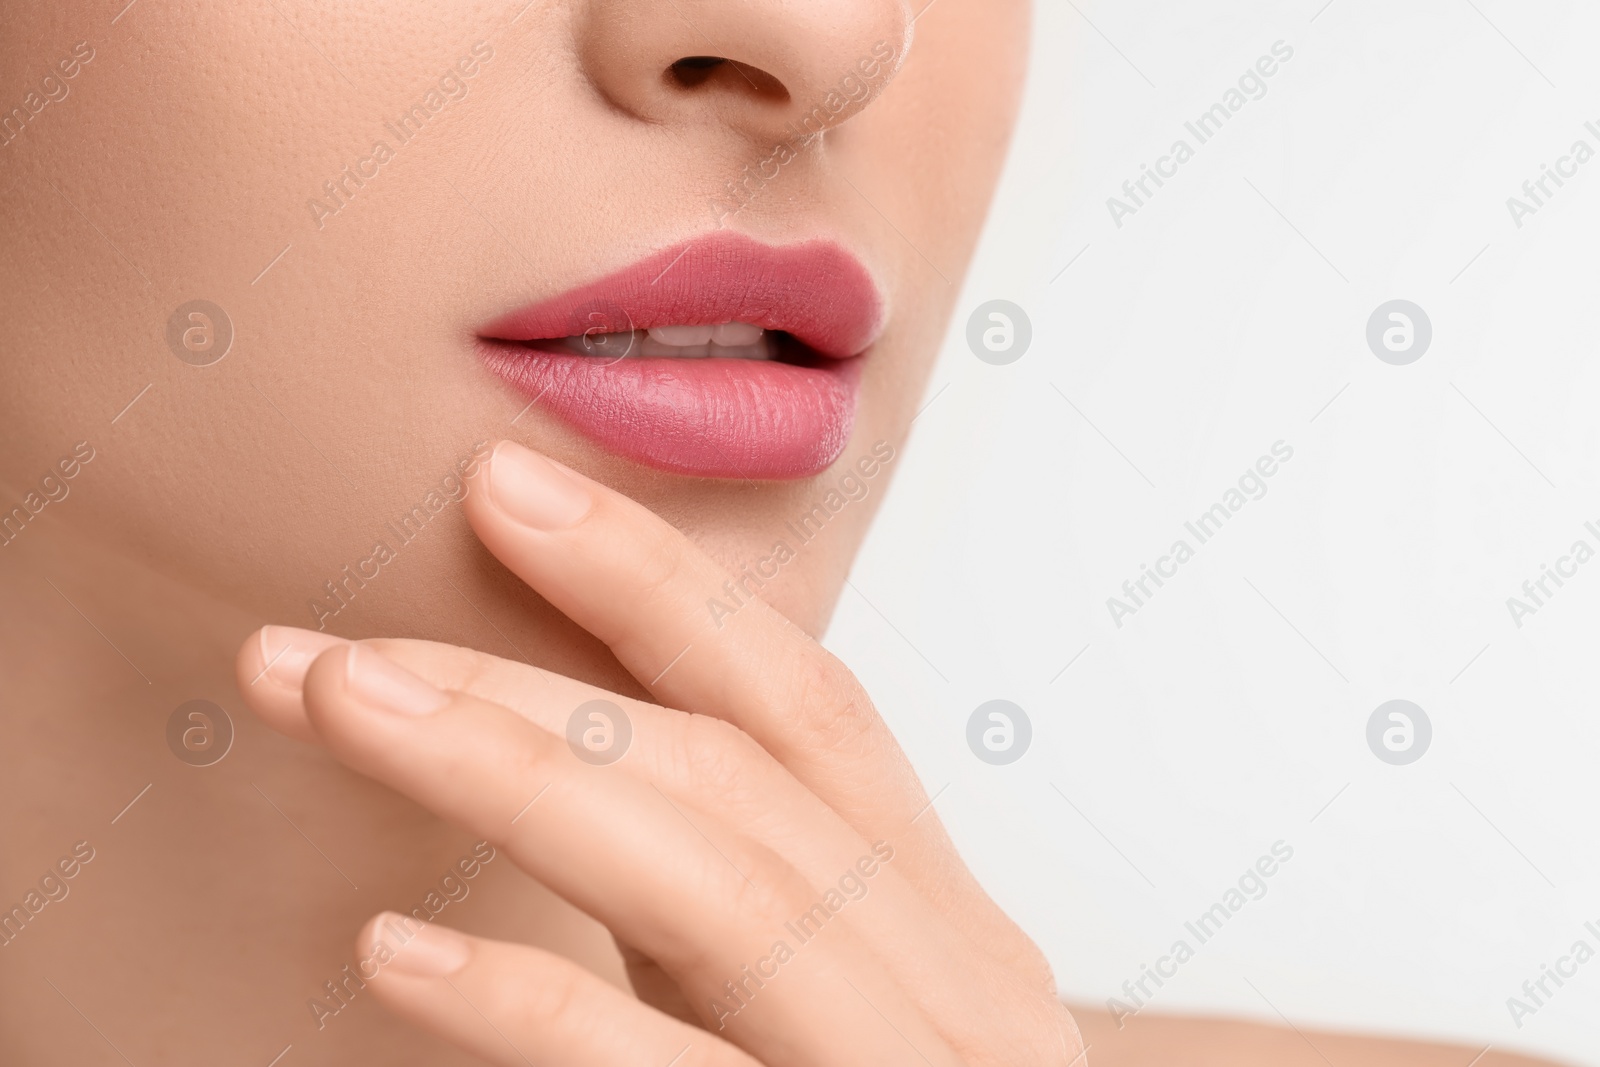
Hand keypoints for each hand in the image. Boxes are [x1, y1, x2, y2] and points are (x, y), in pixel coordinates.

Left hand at [237, 439, 1081, 1065]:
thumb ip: (734, 895)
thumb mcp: (833, 1004)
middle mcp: (955, 982)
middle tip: (337, 639)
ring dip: (515, 774)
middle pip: (741, 779)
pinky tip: (396, 955)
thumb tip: (562, 757)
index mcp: (943, 920)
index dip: (660, 585)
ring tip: (344, 706)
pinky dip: (537, 1009)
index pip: (807, 706)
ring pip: (718, 884)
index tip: (509, 493)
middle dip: (533, 684)